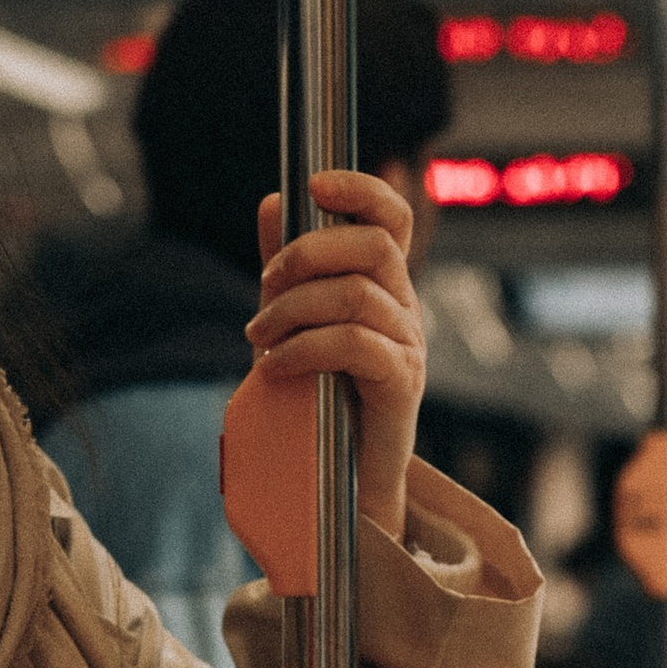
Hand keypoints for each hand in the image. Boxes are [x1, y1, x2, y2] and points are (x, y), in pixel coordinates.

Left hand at [250, 168, 427, 541]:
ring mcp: (409, 346)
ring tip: (257, 337)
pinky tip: (275, 365)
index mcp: (384, 285)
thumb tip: (273, 201)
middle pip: (372, 246)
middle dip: (306, 254)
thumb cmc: (321, 399)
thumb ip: (288, 266)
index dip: (360, 189)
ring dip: (291, 309)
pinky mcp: (400, 385)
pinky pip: (353, 344)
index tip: (314, 184)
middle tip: (264, 288)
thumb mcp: (296, 321)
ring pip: (355, 295)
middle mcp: (405, 308)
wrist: (344, 483)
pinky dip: (303, 348)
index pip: (392, 218)